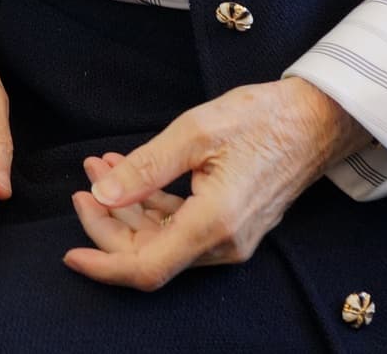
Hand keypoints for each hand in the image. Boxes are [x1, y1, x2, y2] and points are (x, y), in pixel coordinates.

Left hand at [65, 78, 369, 289]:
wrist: (316, 119)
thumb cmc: (262, 118)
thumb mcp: (196, 131)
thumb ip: (145, 167)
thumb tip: (102, 195)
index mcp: (215, 223)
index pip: (147, 268)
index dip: (103, 266)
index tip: (70, 254)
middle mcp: (224, 242)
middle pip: (149, 254)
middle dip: (108, 220)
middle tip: (85, 178)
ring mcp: (231, 237)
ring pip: (163, 240)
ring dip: (127, 208)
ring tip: (102, 165)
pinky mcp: (233, 225)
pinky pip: (182, 227)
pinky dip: (152, 205)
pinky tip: (132, 172)